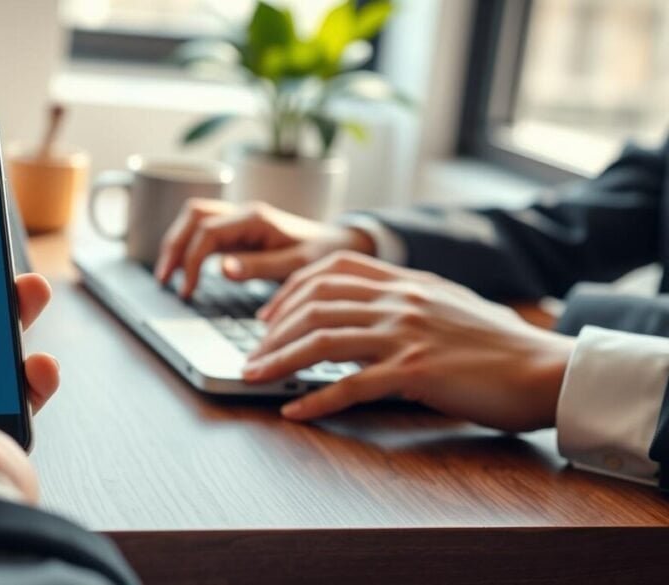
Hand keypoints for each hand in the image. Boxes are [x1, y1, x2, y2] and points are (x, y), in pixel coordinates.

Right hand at [154, 198, 375, 297]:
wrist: (339, 245)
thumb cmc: (322, 255)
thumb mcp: (295, 266)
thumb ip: (258, 267)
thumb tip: (222, 269)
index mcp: (255, 219)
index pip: (207, 231)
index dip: (190, 260)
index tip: (187, 290)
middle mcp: (243, 213)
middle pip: (194, 215)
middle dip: (173, 245)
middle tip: (163, 279)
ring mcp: (239, 221)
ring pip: (195, 219)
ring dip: (177, 243)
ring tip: (167, 275)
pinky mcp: (239, 232)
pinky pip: (204, 232)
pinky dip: (189, 248)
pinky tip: (185, 273)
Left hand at [245, 252, 573, 432]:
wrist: (544, 367)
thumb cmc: (497, 343)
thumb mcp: (446, 304)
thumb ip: (403, 301)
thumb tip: (364, 312)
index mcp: (405, 280)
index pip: (329, 271)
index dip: (289, 291)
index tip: (267, 316)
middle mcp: (400, 299)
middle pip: (315, 305)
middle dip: (272, 332)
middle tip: (251, 356)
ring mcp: (406, 333)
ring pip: (322, 340)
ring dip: (280, 362)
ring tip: (253, 378)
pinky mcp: (416, 370)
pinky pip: (351, 384)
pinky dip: (316, 400)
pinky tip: (294, 412)